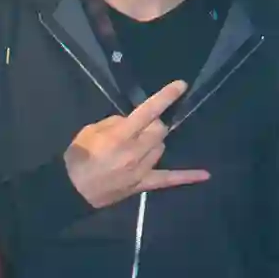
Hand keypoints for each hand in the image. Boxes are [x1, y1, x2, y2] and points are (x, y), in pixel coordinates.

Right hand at [63, 78, 209, 207]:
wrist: (72, 191)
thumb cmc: (77, 159)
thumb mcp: (88, 132)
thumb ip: (113, 123)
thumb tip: (129, 122)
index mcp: (120, 136)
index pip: (149, 111)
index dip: (166, 97)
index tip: (181, 85)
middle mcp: (136, 151)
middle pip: (160, 129)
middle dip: (154, 123)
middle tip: (139, 126)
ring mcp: (142, 169)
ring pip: (161, 147)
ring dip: (154, 141)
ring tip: (138, 145)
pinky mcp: (143, 183)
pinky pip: (168, 179)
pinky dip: (187, 176)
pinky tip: (206, 174)